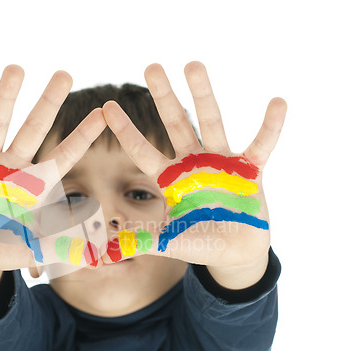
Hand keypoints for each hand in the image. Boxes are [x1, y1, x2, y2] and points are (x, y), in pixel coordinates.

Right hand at [0, 65, 106, 277]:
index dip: (82, 136)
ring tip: (17, 68)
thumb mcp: (27, 250)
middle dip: (48, 103)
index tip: (103, 113)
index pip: (63, 156)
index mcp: (34, 185)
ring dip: (6, 97)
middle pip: (34, 129)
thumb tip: (87, 254)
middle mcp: (12, 167)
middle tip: (65, 74)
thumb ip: (52, 249)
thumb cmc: (1, 249)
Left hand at [103, 62, 285, 272]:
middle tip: (151, 66)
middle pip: (176, 124)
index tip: (107, 107)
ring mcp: (221, 163)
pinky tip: (277, 102)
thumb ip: (142, 241)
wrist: (234, 251)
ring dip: (203, 94)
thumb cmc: (199, 242)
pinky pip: (262, 144)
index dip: (126, 131)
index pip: (143, 151)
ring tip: (192, 64)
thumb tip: (105, 253)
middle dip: (164, 97)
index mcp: (170, 179)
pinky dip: (270, 127)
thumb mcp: (168, 241)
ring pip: (212, 122)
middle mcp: (193, 163)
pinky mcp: (250, 170)